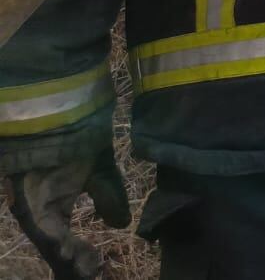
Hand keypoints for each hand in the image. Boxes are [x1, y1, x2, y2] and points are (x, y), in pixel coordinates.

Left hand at [6, 147, 128, 279]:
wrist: (63, 118)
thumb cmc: (80, 141)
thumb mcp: (100, 174)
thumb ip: (109, 198)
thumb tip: (121, 224)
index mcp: (55, 205)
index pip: (65, 237)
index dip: (80, 253)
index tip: (96, 265)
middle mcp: (40, 210)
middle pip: (54, 244)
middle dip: (72, 260)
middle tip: (89, 271)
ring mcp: (31, 207)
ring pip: (46, 239)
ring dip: (63, 255)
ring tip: (81, 268)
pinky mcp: (25, 201)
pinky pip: (39, 226)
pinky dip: (54, 240)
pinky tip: (67, 251)